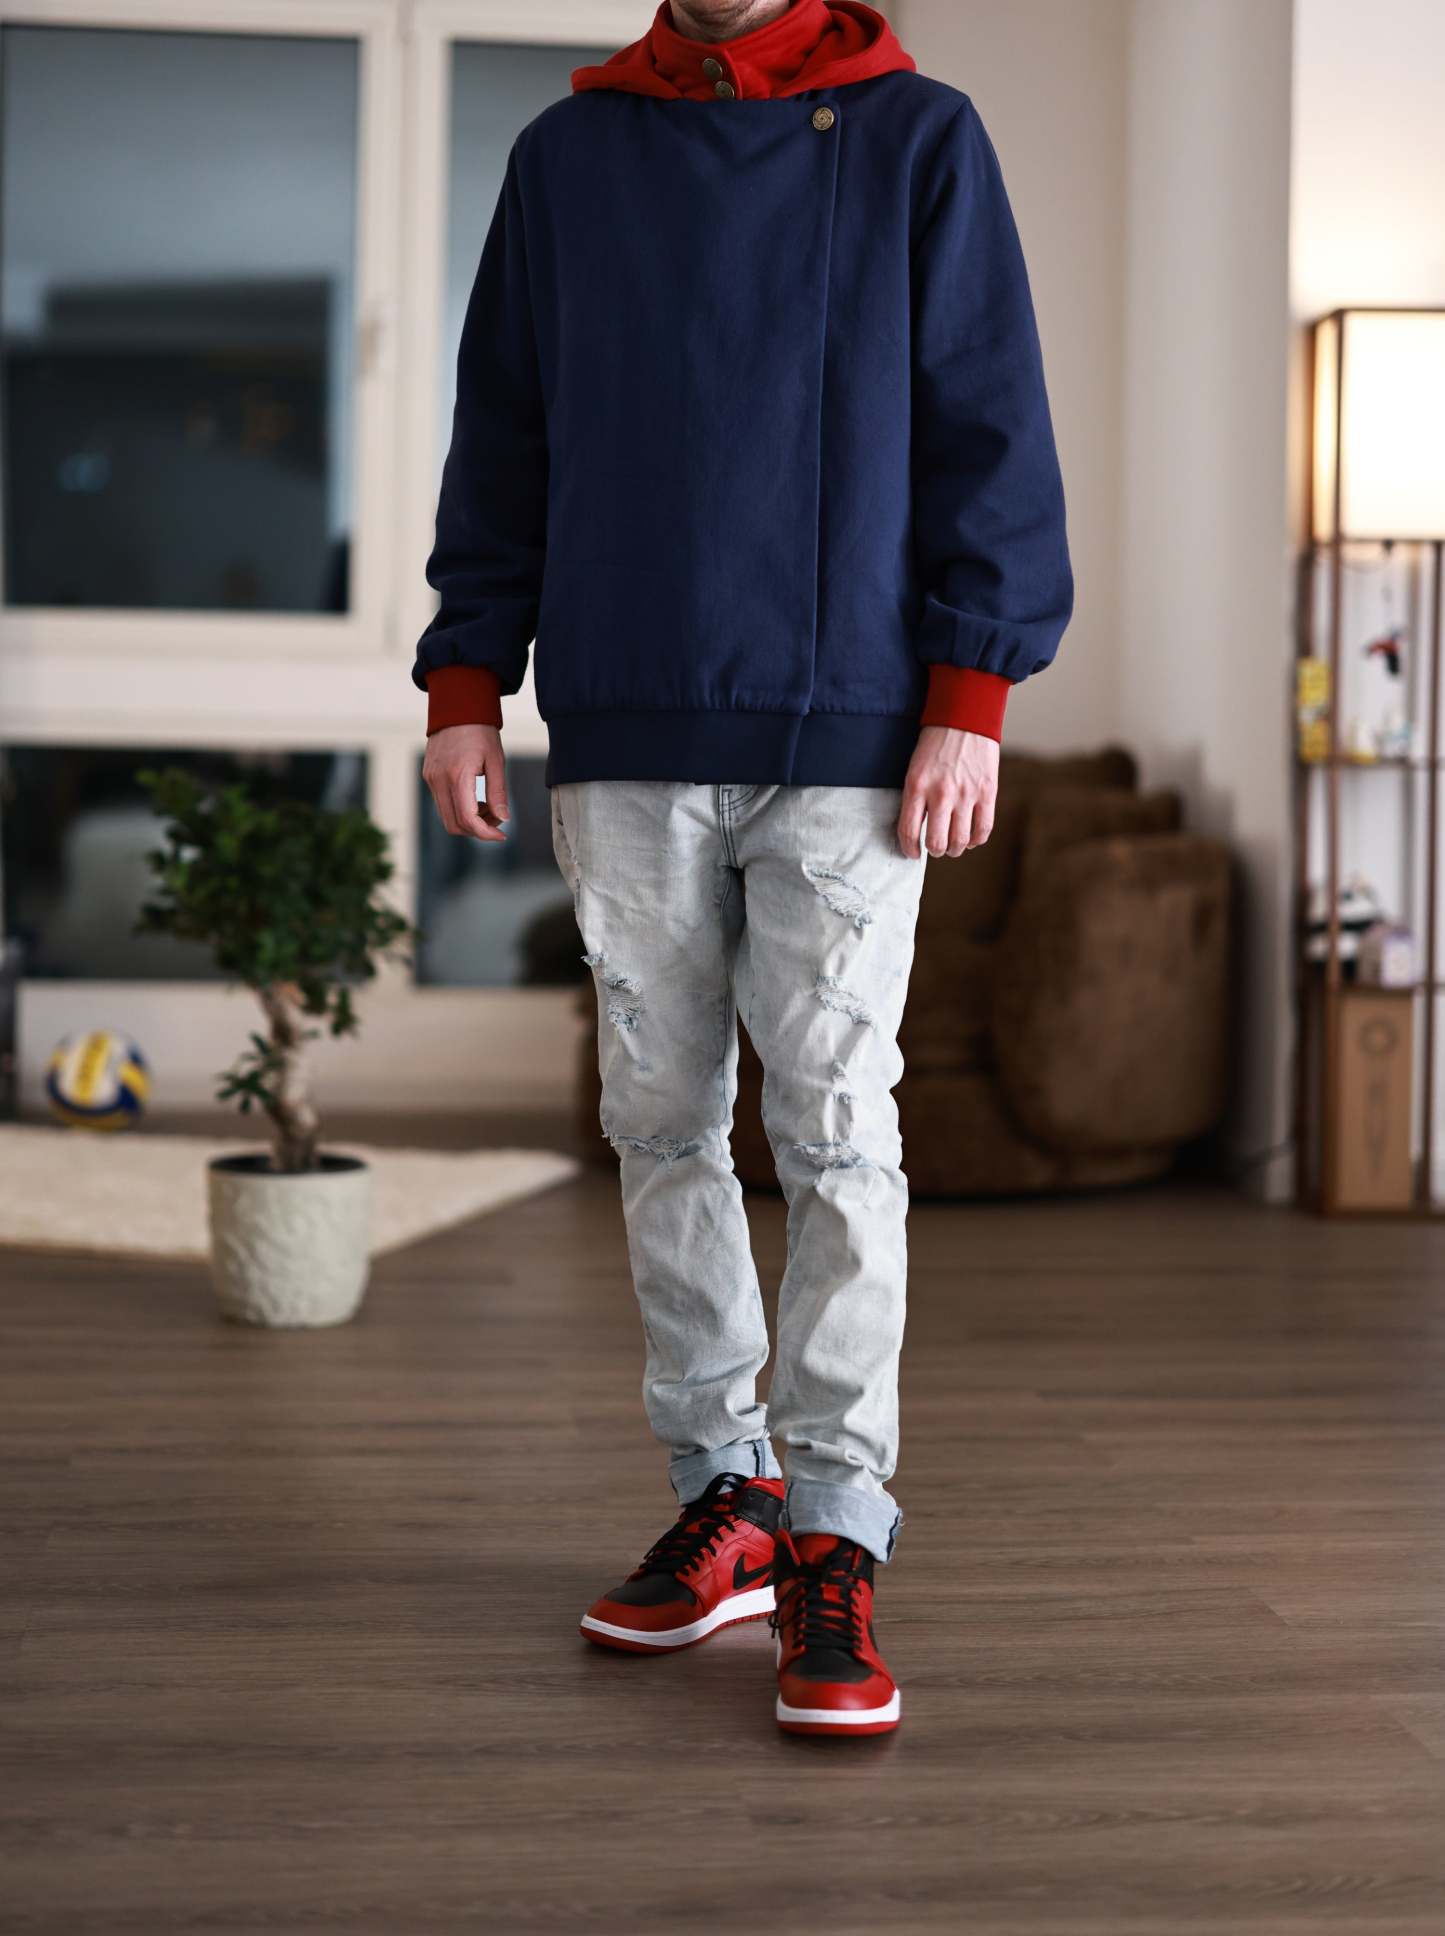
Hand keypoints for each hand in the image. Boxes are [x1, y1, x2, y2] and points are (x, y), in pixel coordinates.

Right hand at [423, 724, 509, 841]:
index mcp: (457, 776)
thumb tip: (503, 818)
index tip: (502, 834)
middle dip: (478, 830)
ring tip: (488, 806)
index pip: (467, 819)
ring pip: (447, 817)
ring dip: (469, 821)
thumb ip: (498, 792)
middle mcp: (439, 780)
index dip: (485, 833)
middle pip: (454, 825)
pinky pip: (442, 804)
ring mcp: (430, 779)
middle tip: (497, 819)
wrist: (457, 707)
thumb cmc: (480, 731)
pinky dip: (459, 809)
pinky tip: (475, 798)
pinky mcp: (428, 776)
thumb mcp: (496, 760)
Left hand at [898, 726, 998, 858]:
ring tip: (953, 845)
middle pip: (937, 843)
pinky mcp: (987, 792)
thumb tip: (917, 830)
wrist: (964, 719)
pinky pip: (983, 829)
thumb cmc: (936, 745)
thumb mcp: (915, 769)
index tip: (913, 853)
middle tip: (936, 848)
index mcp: (917, 787)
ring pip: (960, 841)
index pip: (909, 832)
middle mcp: (941, 794)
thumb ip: (915, 799)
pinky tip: (971, 838)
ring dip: (955, 849)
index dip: (910, 849)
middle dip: (935, 851)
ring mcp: (966, 795)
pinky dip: (976, 840)